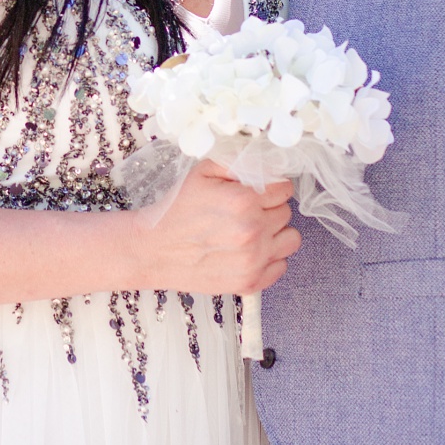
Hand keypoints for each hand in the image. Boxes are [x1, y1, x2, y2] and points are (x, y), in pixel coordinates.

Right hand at [131, 161, 299, 295]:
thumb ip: (238, 162)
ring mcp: (253, 260)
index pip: (284, 188)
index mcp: (243, 200)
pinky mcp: (249, 283)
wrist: (153, 250)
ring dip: (275, 234)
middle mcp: (253, 231)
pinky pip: (281, 266)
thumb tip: (267, 163)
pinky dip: (269, 258)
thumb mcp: (201, 172)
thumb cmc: (177, 209)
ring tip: (251, 232)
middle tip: (244, 212)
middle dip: (269, 209)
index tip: (255, 191)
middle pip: (286, 212)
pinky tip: (247, 251)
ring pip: (291, 239)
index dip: (270, 186)